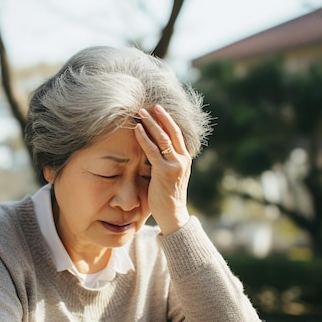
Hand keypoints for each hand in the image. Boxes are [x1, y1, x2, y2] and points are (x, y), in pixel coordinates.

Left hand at [134, 105, 191, 234]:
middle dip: (160, 117)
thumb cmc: (167, 196)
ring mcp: (175, 164)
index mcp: (184, 158)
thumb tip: (153, 149)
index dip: (167, 120)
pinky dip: (144, 138)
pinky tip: (137, 129)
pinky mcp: (164, 171)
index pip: (177, 133)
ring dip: (151, 123)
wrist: (173, 215)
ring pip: (162, 138)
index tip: (157, 110)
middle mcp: (182, 159)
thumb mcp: (169, 175)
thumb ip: (164, 161)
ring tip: (140, 113)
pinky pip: (152, 150)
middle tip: (149, 106)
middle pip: (172, 131)